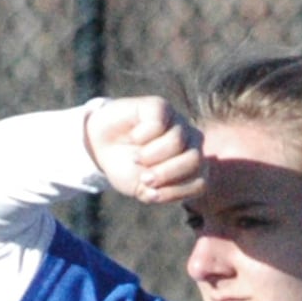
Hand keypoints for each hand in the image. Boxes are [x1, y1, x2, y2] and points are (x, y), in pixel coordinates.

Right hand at [84, 97, 204, 202]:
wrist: (101, 146)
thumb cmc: (127, 168)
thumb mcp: (141, 189)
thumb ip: (156, 194)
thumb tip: (156, 192)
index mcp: (192, 166)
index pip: (200, 182)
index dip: (175, 191)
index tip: (150, 193)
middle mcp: (191, 142)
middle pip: (194, 160)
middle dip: (166, 173)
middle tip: (144, 178)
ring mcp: (177, 122)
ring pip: (177, 141)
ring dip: (152, 156)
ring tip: (137, 159)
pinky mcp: (161, 106)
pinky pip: (159, 123)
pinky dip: (142, 136)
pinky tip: (134, 138)